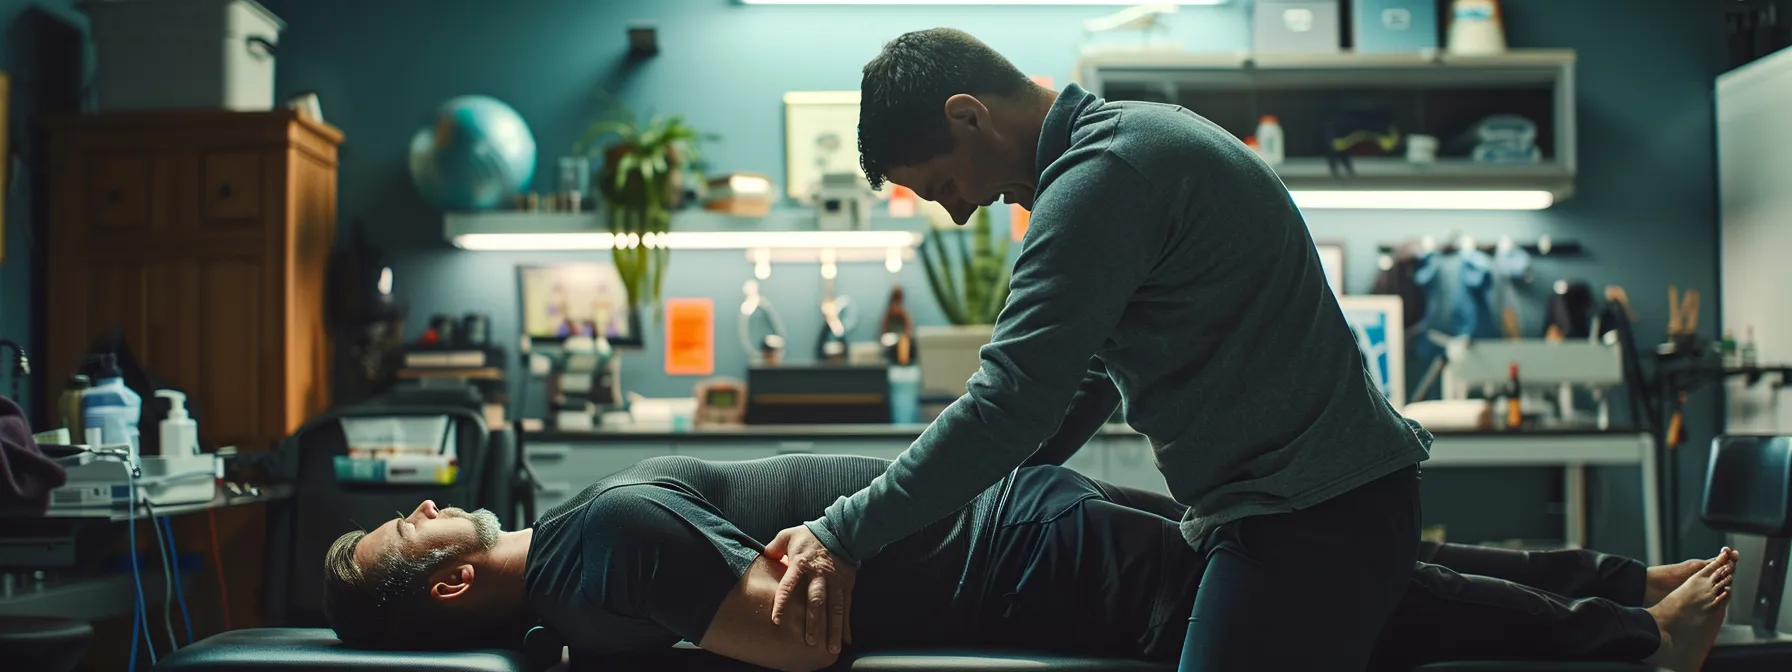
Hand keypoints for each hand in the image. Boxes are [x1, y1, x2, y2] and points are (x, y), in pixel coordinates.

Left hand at [764, 525, 856, 652]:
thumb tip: (762, 557)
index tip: (776, 620)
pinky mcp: (846, 586)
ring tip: (831, 648)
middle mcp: (819, 575)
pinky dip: (846, 624)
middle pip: (816, 601)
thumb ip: (773, 548)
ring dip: (833, 629)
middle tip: (809, 642)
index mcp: (801, 564)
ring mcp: (834, 582)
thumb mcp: (788, 535)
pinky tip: (846, 639)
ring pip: (834, 609)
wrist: (840, 531)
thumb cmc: (810, 535)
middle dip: (813, 623)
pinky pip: (846, 607)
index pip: (789, 586)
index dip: (782, 603)